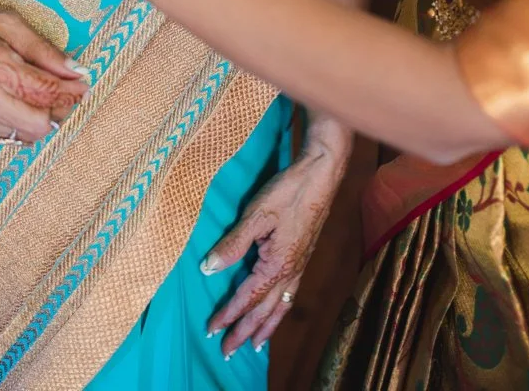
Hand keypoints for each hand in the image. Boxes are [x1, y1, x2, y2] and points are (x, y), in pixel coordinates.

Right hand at [0, 0, 88, 142]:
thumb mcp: (7, 22)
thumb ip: (43, 49)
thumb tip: (76, 70)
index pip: (44, 92)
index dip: (72, 91)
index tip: (84, 84)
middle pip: (39, 125)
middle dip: (60, 110)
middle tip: (67, 91)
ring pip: (26, 134)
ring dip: (40, 115)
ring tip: (36, 91)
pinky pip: (9, 135)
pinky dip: (19, 120)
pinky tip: (12, 98)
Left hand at [201, 130, 351, 355]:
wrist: (320, 176)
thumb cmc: (287, 192)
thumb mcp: (256, 216)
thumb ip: (232, 244)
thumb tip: (208, 269)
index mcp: (277, 265)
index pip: (247, 297)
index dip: (228, 314)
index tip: (211, 330)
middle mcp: (290, 273)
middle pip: (264, 311)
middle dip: (245, 332)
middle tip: (227, 351)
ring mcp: (299, 266)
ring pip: (280, 307)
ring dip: (265, 328)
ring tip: (254, 346)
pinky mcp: (304, 258)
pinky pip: (290, 296)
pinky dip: (281, 311)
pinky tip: (278, 311)